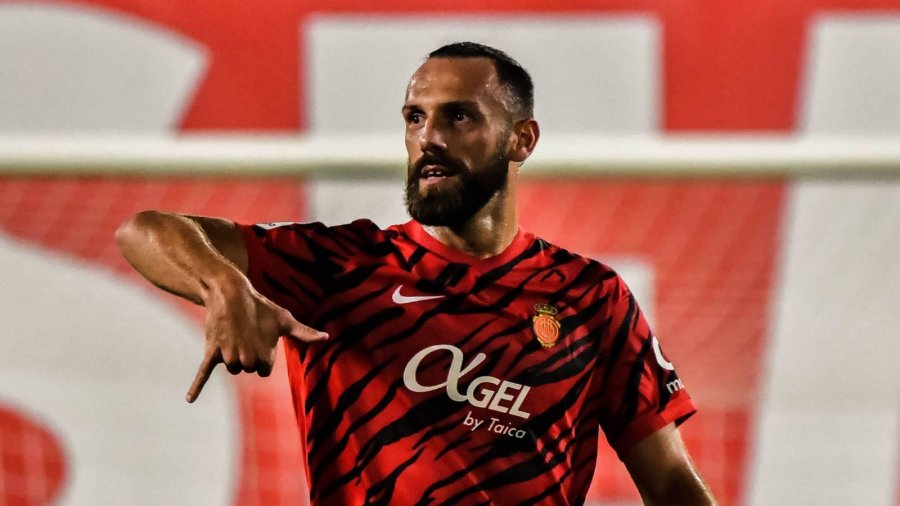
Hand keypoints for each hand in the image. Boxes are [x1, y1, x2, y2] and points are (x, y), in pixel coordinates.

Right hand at [186, 278, 327, 402]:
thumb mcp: (285, 319)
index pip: (264, 371)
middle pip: (248, 370)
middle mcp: (247, 359)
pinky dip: (196, 387)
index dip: (263, 356)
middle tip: (248, 334)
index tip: (261, 339)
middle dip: (248, 356)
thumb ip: (304, 333)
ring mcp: (228, 356)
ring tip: (236, 334)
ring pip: (232, 368)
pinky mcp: (211, 351)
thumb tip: (325, 338)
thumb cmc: (262, 307)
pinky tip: (189, 400)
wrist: (231, 293)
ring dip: (233, 356)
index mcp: (266, 356)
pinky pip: (203, 373)